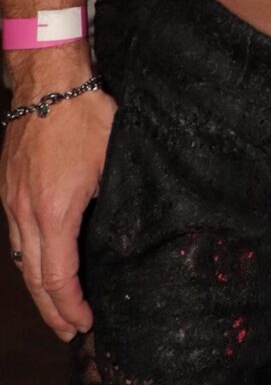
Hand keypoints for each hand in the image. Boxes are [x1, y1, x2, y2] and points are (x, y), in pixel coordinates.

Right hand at [1, 81, 112, 340]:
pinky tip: (41, 267)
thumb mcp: (112, 158)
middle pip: (34, 278)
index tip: (85, 322)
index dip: (70, 306)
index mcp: (55, 210)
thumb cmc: (85, 115)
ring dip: (39, 289)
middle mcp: (25, 213)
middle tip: (70, 330)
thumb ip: (108, 200)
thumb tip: (116, 228)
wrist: (48, 83)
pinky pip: (16, 238)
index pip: (57, 277)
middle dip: (52, 310)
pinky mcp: (7, 191)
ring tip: (56, 308)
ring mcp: (11, 202)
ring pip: (21, 260)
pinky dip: (29, 262)